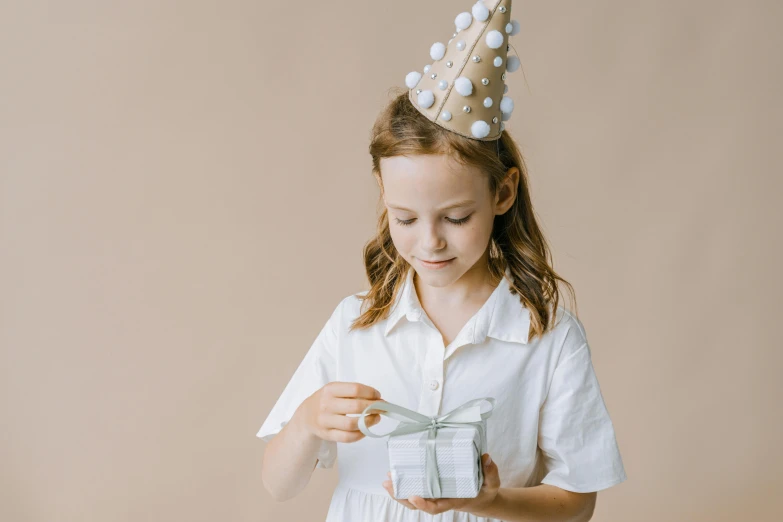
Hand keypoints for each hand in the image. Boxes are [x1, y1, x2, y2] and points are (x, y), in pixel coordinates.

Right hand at [295, 382, 382, 442]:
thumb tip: (377, 399)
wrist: (306, 415)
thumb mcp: (335, 390)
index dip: (371, 393)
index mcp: (330, 389)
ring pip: (352, 424)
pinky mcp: (327, 434)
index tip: (378, 396)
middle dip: (374, 407)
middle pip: (356, 406)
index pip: (355, 389)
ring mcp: (325, 421)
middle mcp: (326, 404)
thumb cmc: (326, 401)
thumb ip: (353, 392)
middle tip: (382, 408)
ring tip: (376, 418)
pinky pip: (347, 437)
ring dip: (369, 422)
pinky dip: (360, 434)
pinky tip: (366, 429)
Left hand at [382, 453, 500, 515]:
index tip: (414, 496)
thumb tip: (486, 457)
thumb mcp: (492, 483)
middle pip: (417, 503)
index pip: (436, 507)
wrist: (481, 497)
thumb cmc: (485, 490)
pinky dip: (404, 482)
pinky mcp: (432, 485)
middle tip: (389, 483)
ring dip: (398, 489)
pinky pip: (416, 486)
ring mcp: (435, 493)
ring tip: (387, 479)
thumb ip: (490, 472)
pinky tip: (394, 474)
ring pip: (412, 497)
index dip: (424, 504)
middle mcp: (441, 498)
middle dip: (401, 496)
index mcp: (453, 500)